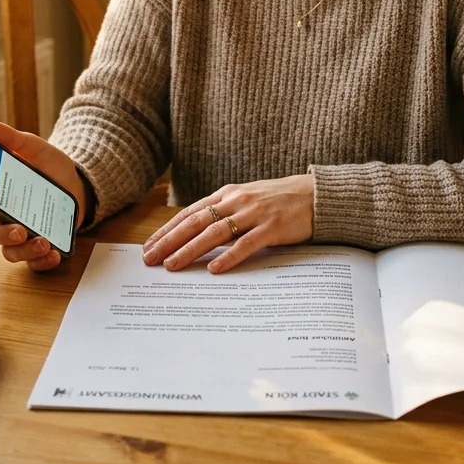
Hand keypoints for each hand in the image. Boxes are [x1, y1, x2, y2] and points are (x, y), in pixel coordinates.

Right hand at [0, 115, 86, 273]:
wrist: (78, 180)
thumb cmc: (48, 165)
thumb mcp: (30, 145)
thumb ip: (7, 136)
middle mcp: (5, 217)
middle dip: (2, 235)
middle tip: (19, 230)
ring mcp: (23, 233)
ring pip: (12, 252)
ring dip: (25, 251)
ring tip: (42, 242)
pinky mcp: (41, 245)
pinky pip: (35, 263)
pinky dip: (42, 262)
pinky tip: (53, 254)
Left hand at [141, 174, 313, 274]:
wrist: (314, 194)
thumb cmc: (277, 200)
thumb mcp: (245, 200)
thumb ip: (223, 212)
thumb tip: (194, 233)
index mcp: (227, 194)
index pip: (190, 213)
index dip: (168, 230)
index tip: (149, 246)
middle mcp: (236, 201)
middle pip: (196, 222)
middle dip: (170, 241)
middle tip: (150, 259)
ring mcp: (254, 213)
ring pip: (216, 232)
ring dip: (191, 249)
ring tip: (173, 265)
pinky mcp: (272, 227)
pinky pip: (246, 244)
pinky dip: (229, 256)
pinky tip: (214, 268)